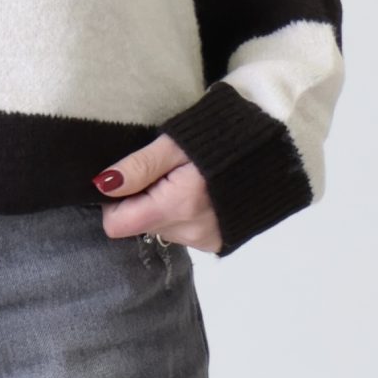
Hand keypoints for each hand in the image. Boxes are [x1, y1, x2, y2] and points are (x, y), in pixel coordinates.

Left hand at [91, 134, 222, 254]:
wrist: (276, 146)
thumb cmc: (221, 136)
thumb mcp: (175, 143)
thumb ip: (139, 166)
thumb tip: (101, 185)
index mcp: (176, 206)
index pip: (117, 226)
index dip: (113, 201)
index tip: (127, 178)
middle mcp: (191, 231)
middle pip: (140, 226)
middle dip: (142, 200)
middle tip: (162, 171)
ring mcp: (207, 239)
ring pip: (161, 229)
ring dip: (163, 207)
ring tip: (185, 177)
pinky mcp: (220, 241)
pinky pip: (184, 232)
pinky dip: (183, 214)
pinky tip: (200, 192)